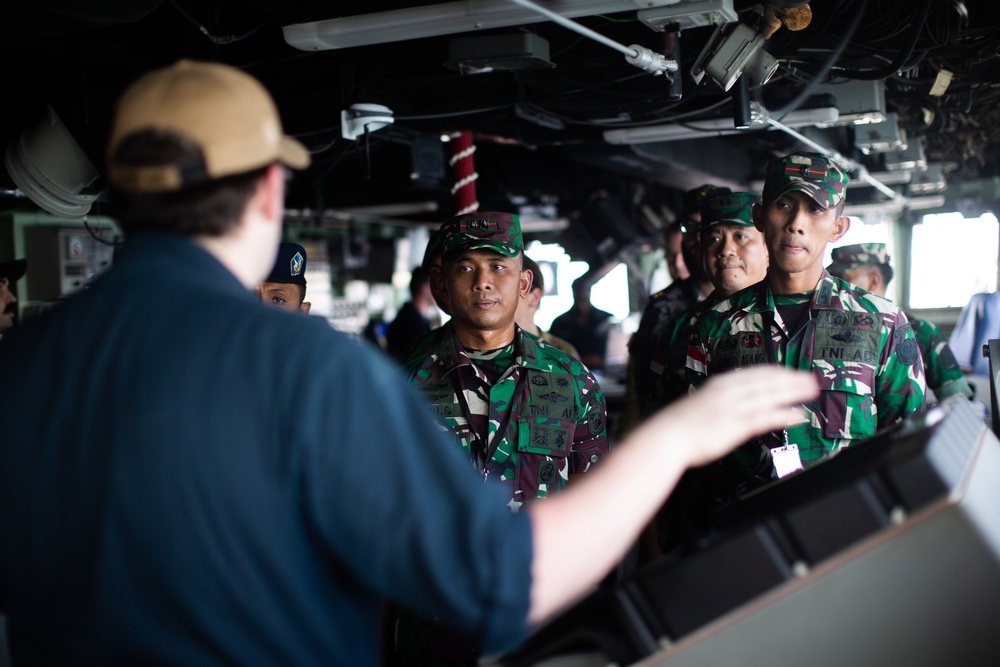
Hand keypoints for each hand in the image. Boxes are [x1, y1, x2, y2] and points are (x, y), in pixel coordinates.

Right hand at [642, 367, 817, 468]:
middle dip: (791, 380)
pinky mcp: (734, 426)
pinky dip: (782, 415)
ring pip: (769, 396)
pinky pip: (764, 418)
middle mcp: (729, 392)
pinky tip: (797, 415)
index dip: (778, 372)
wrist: (667, 436)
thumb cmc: (680, 424)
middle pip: (766, 382)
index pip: (756, 373)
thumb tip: (735, 401)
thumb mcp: (702, 403)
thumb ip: (720, 400)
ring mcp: (732, 408)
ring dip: (792, 392)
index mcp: (721, 384)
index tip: (793, 372)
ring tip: (810, 392)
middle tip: (811, 380)